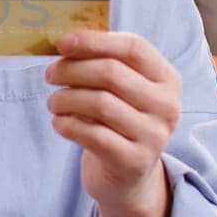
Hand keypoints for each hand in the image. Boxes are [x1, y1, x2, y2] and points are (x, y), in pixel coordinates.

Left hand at [44, 30, 181, 209]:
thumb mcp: (122, 89)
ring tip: (54, 102)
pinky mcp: (134, 162)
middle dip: (72, 70)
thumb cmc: (118, 120)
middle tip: (50, 74)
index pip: (133, 47)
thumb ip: (104, 62)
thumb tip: (66, 41)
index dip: (94, 41)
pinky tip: (59, 123)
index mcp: (167, 79)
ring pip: (99, 103)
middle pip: (111, 73)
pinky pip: (92, 135)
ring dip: (65, 98)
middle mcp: (167, 106)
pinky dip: (67, 124)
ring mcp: (154, 136)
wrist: (128, 175)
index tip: (62, 42)